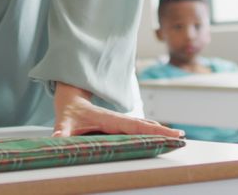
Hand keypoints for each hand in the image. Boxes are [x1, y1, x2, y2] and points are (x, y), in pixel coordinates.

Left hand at [52, 82, 183, 137]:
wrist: (70, 99)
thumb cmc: (68, 113)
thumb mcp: (63, 122)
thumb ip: (61, 132)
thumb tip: (57, 139)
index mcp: (108, 119)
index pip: (133, 125)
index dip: (150, 129)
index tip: (166, 132)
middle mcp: (118, 119)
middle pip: (144, 125)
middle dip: (162, 131)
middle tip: (181, 137)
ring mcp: (122, 121)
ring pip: (144, 126)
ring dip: (160, 131)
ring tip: (178, 137)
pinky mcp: (122, 124)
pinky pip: (140, 128)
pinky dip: (153, 132)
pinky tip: (163, 137)